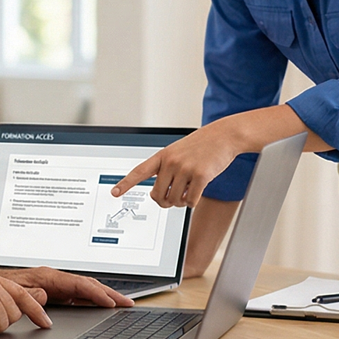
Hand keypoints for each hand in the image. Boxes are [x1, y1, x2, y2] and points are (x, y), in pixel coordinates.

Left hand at [0, 267, 135, 308]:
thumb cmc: (1, 286)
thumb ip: (31, 294)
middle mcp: (55, 279)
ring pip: (85, 289)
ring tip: (122, 304)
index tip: (111, 303)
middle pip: (87, 285)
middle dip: (109, 294)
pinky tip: (102, 306)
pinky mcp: (55, 292)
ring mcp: (56, 285)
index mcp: (48, 277)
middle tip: (127, 304)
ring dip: (104, 296)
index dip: (96, 293)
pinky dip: (93, 299)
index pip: (78, 284)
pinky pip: (78, 294)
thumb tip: (46, 296)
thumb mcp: (15, 291)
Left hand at [112, 120, 245, 207]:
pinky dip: (192, 202)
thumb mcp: (177, 152)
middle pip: (158, 195)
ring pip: (174, 200)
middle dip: (164, 201)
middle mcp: (171, 162)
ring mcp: (185, 169)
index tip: (114, 193)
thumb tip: (161, 195)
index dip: (126, 184)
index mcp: (162, 156)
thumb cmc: (200, 145)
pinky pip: (191, 201)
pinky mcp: (201, 176)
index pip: (139, 172)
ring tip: (187, 193)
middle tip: (171, 199)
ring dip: (180, 202)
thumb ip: (166, 169)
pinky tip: (196, 194)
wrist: (223, 136)